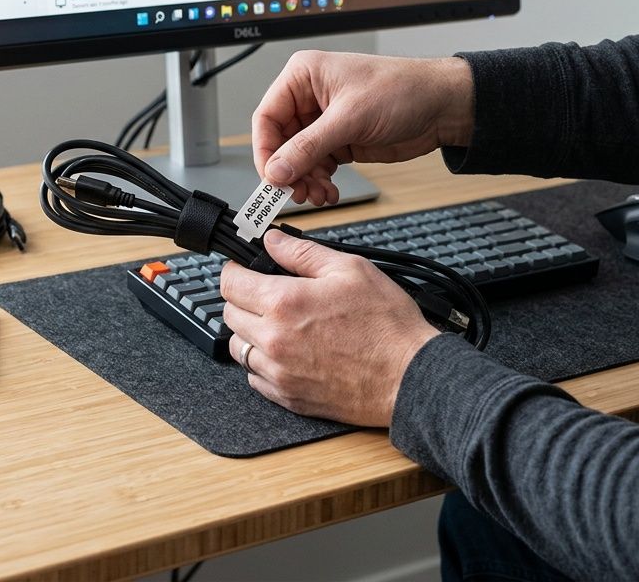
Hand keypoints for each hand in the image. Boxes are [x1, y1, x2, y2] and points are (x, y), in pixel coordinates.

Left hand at [220, 230, 441, 426]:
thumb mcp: (350, 270)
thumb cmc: (387, 325)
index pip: (230, 283)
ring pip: (239, 348)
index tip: (246, 270)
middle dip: (244, 299)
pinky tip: (289, 353)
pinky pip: (255, 377)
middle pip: (230, 315)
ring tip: (281, 325)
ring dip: (251, 333)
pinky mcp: (288, 397)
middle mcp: (273, 340)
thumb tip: (272, 241)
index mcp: (284, 303)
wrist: (409, 378)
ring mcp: (278, 372)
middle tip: (271, 295)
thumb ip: (302, 253)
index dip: (236, 270)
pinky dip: (264, 363)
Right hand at [252, 51, 474, 204]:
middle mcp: (309, 98)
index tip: (272, 178)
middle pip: (280, 143)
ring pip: (297, 159)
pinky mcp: (339, 141)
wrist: (442, 106)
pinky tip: (329, 191)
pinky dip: (319, 182)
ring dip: (305, 181)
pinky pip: (316, 166)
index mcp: (303, 76)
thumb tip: (277, 170)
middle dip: (288, 171)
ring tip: (318, 194)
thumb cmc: (403, 89)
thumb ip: (309, 146)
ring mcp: (323, 121)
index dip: (266, 150)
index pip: (267, 117)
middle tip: (296, 193)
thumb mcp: (350, 118)